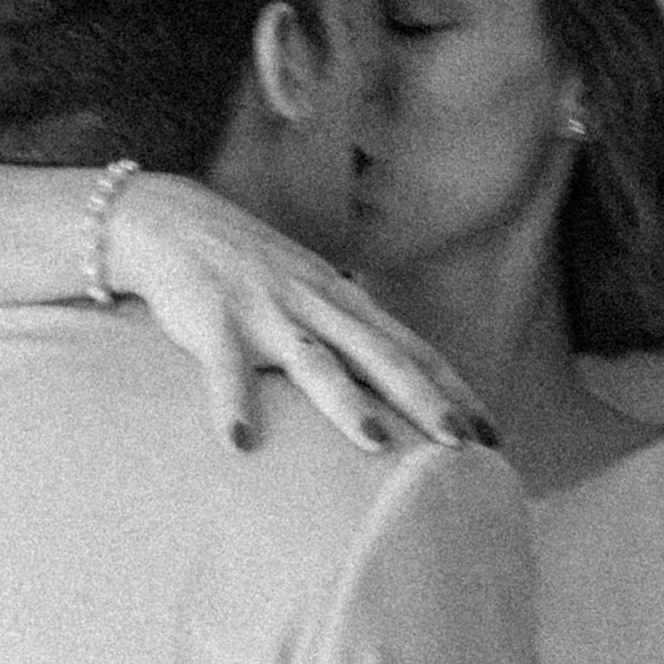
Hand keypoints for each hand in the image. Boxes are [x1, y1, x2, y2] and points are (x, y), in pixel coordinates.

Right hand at [102, 183, 489, 458]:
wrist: (170, 219)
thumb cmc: (250, 269)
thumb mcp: (312, 294)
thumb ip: (350, 335)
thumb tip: (397, 387)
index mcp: (345, 303)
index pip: (413, 349)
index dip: (454, 391)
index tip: (493, 436)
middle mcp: (316, 305)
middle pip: (381, 357)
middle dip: (424, 400)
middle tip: (462, 444)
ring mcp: (266, 312)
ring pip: (315, 361)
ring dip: (345, 402)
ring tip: (377, 442)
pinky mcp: (213, 321)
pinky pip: (224, 367)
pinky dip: (232, 403)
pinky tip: (240, 442)